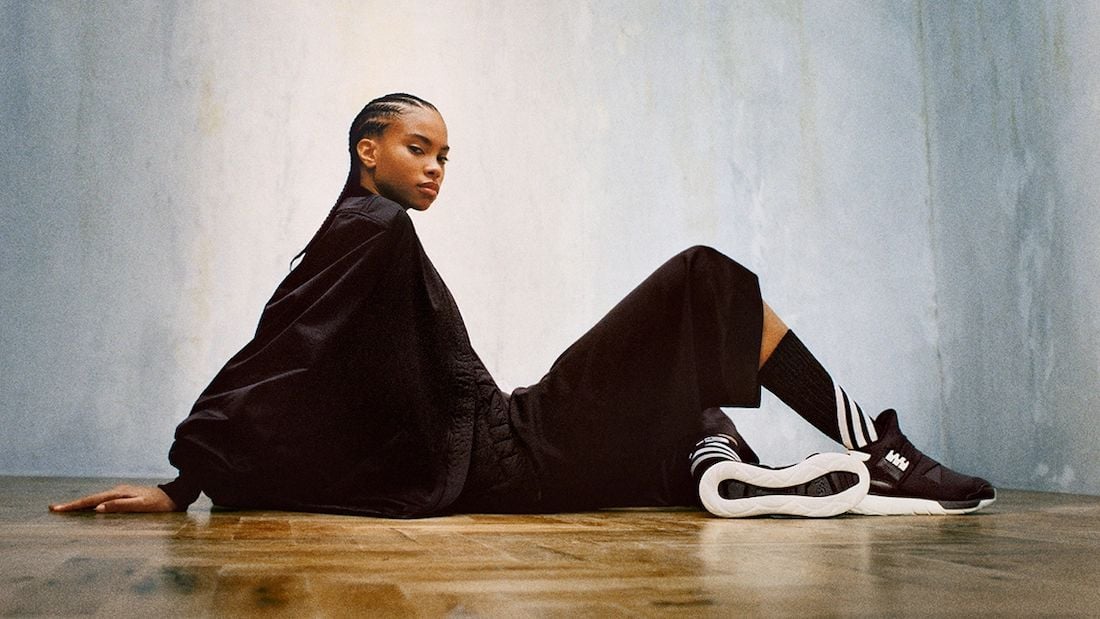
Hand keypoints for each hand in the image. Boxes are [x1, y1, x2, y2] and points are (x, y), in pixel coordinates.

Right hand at [49, 484, 177, 512]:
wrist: (176, 495)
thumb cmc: (161, 504)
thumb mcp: (142, 506)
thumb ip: (120, 506)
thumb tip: (98, 508)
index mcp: (119, 493)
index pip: (92, 500)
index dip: (74, 506)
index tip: (58, 509)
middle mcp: (118, 491)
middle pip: (91, 498)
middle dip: (72, 504)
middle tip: (54, 508)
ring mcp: (121, 492)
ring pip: (96, 498)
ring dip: (81, 503)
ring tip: (66, 509)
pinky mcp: (125, 496)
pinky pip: (104, 499)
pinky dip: (92, 503)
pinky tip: (89, 507)